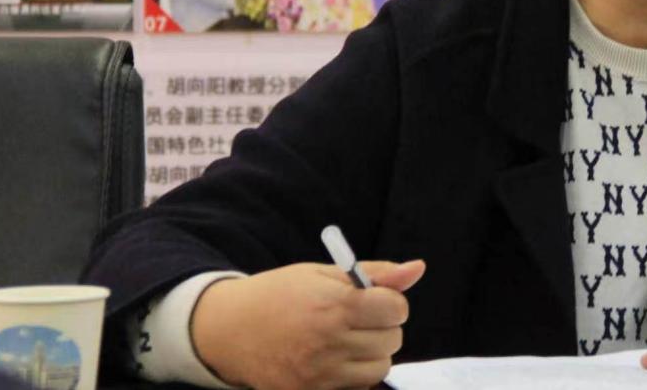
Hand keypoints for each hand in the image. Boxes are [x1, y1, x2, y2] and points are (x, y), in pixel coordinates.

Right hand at [191, 259, 424, 389]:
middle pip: (392, 340)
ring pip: (379, 368)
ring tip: (346, 339)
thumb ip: (375, 274)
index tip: (375, 299)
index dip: (390, 301)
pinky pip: (356, 389)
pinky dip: (353, 376)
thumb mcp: (324, 273)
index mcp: (333, 305)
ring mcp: (317, 375)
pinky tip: (334, 360)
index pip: (395, 309)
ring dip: (372, 353)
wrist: (229, 328)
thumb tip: (417, 269)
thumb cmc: (280, 294)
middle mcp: (327, 342)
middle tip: (357, 318)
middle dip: (383, 326)